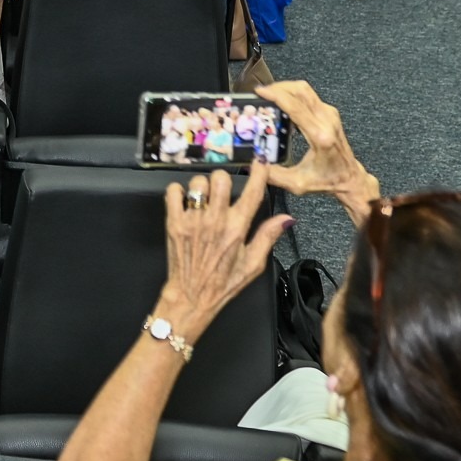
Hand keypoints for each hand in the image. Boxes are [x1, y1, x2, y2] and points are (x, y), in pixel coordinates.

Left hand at [157, 167, 293, 341]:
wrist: (191, 296)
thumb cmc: (222, 283)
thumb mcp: (253, 264)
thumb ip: (268, 236)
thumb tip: (286, 218)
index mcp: (237, 229)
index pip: (252, 192)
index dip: (259, 173)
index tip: (260, 163)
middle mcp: (215, 221)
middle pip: (222, 179)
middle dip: (225, 180)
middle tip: (223, 190)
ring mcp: (193, 220)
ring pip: (198, 183)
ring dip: (203, 187)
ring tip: (204, 200)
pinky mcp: (174, 223)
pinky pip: (174, 192)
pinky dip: (179, 192)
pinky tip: (185, 203)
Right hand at [256, 81, 379, 220]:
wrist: (349, 178)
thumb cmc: (328, 181)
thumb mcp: (297, 184)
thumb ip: (273, 175)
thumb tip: (255, 164)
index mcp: (320, 136)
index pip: (296, 107)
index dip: (276, 95)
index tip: (260, 92)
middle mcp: (327, 121)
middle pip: (301, 91)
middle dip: (279, 87)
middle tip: (261, 93)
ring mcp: (330, 114)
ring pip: (306, 90)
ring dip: (286, 88)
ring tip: (269, 96)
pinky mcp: (329, 113)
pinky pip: (309, 96)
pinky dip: (293, 94)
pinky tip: (282, 103)